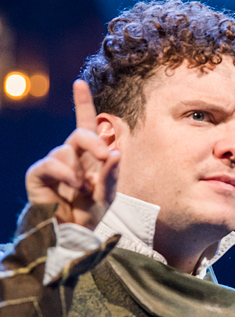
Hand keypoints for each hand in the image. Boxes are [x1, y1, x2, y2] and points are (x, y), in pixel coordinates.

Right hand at [25, 80, 119, 228]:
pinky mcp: (38, 173)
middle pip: (80, 132)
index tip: (79, 83)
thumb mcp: (108, 194)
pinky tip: (73, 187)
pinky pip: (51, 163)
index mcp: (89, 155)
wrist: (70, 233)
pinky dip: (66, 174)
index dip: (82, 103)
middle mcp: (71, 155)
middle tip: (106, 154)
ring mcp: (53, 162)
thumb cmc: (90, 212)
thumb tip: (114, 151)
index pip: (86, 124)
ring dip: (80, 171)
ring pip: (66, 150)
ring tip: (83, 190)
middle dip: (95, 141)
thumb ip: (111, 173)